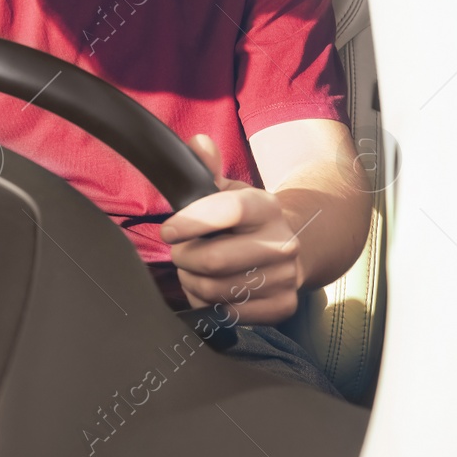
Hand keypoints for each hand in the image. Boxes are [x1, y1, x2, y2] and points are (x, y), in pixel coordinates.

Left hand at [160, 134, 303, 324]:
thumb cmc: (243, 219)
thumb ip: (207, 167)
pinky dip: (208, 303)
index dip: (188, 222)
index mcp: (266, 207)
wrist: (287, 248)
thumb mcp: (226, 189)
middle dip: (183, 257)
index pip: (226, 211)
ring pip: (215, 289)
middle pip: (213, 260)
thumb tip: (198, 143)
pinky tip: (212, 288)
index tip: (169, 230)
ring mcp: (285, 277)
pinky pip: (227, 312)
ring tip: (194, 268)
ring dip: (192, 281)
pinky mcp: (281, 306)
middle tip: (180, 251)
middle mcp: (282, 242)